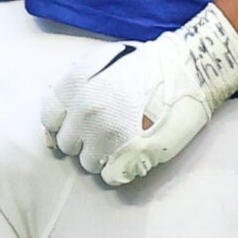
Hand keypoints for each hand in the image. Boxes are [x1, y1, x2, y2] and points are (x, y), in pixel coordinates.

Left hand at [42, 5, 237, 187]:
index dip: (63, 123)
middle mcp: (84, 112)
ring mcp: (105, 136)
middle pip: (67, 144)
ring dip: (101, 156)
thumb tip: (65, 112)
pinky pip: (110, 177)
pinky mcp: (127, 156)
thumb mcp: (103, 60)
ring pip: (87, 163)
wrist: (188, 70)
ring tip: (122, 142)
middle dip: (83, 139)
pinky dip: (120, 170)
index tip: (75, 125)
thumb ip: (78, 84)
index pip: (49, 118)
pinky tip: (132, 154)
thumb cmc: (148, 63)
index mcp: (75, 86)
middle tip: (105, 131)